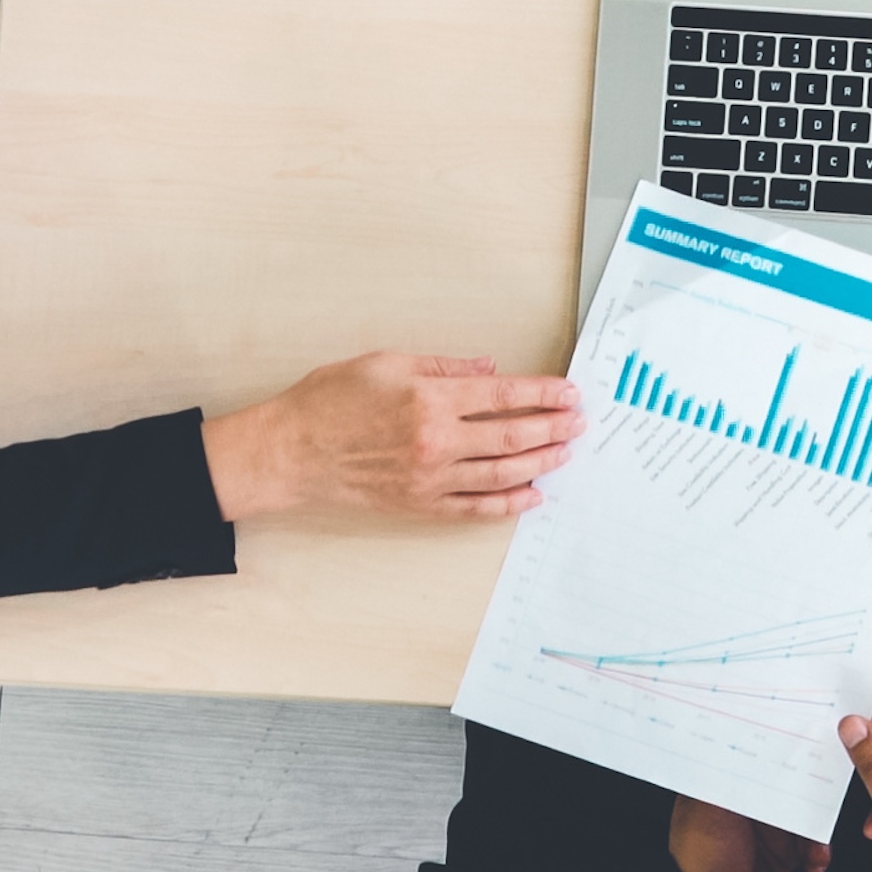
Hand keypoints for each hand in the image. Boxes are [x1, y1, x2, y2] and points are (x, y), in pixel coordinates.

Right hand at [197, 352, 583, 521]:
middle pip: (512, 437)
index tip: (569, 392)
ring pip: (501, 474)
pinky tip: (531, 495)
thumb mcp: (388, 362)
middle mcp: (437, 441)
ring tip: (565, 453)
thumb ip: (444, 366)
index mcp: (431, 400)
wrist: (291, 452)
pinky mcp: (420, 504)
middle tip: (580, 422)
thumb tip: (490, 369)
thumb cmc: (331, 401)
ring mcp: (430, 478)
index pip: (505, 397)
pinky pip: (474, 508)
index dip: (544, 394)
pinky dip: (507, 504)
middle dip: (554, 428)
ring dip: (540, 463)